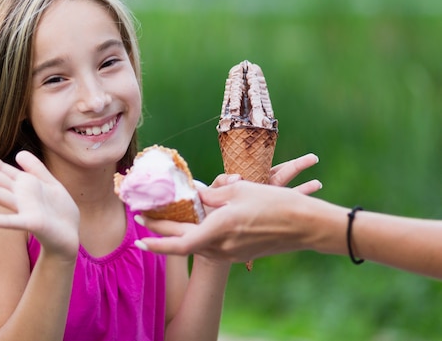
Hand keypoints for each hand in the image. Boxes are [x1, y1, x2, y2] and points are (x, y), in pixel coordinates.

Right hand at [0, 142, 79, 259]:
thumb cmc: (60, 212)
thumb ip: (36, 169)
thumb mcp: (51, 184)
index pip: (1, 168)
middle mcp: (20, 196)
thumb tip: (19, 153)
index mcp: (25, 185)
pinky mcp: (31, 223)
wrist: (70, 237)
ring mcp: (23, 209)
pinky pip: (10, 221)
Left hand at [134, 153, 321, 259]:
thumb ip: (211, 194)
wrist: (305, 225)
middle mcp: (222, 247)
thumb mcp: (239, 191)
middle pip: (182, 244)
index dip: (157, 242)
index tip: (139, 237)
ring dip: (178, 234)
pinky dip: (197, 235)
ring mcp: (231, 253)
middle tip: (142, 218)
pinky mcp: (238, 253)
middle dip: (160, 233)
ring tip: (164, 218)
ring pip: (196, 245)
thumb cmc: (275, 203)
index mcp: (220, 229)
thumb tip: (192, 193)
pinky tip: (193, 223)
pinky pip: (210, 246)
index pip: (180, 244)